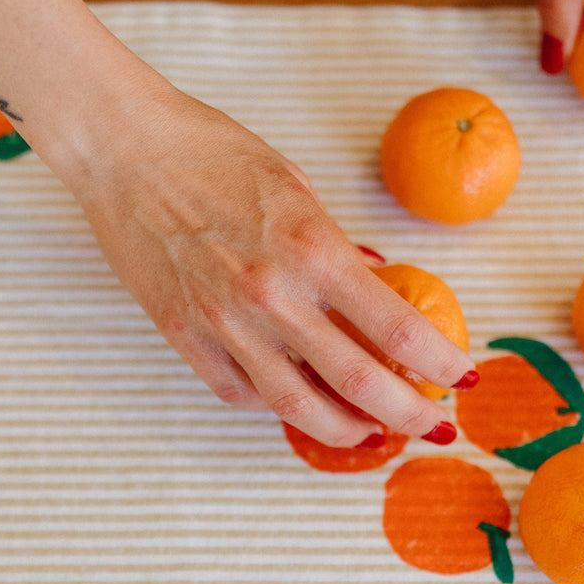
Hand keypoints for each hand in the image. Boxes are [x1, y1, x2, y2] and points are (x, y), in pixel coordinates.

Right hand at [60, 85, 474, 447]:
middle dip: (410, 415)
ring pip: (299, 408)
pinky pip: (240, 393)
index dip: (439, 361)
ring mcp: (225, 324)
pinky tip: (296, 400)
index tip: (460, 374)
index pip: (398, 327)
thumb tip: (375, 283)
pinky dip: (275, 405)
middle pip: (361, 383)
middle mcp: (273, 296)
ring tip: (372, 434)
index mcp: (313, 248)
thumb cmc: (210, 151)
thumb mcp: (296, 186)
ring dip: (348, 431)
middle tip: (436, 428)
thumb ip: (335, 247)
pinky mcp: (185, 337)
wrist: (123, 149)